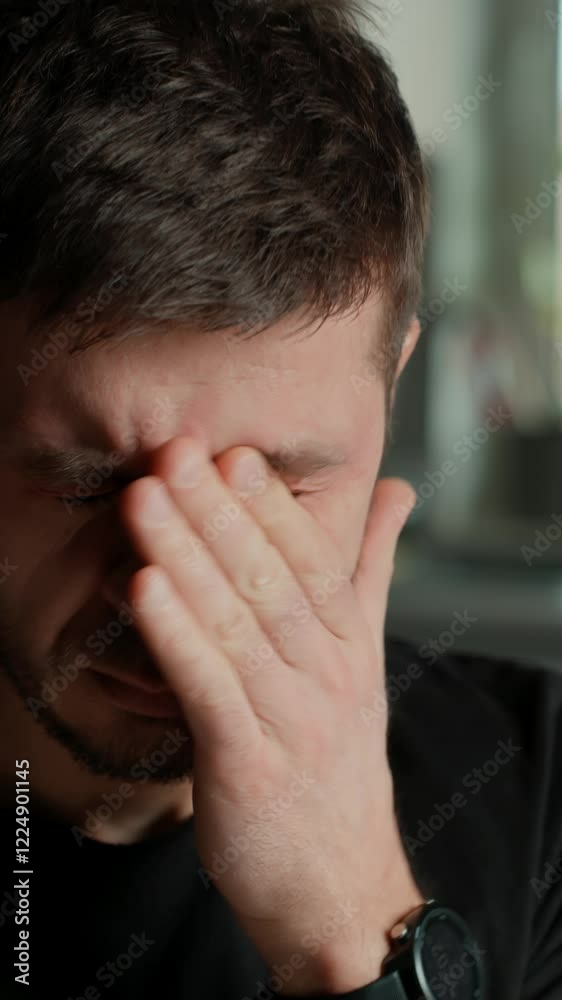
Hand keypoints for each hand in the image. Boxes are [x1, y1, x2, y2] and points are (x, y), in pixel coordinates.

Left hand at [119, 436, 423, 994]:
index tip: (231, 452)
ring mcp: (290, 720)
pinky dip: (176, 636)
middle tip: (176, 452)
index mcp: (350, 644)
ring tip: (145, 501)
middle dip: (218, 513)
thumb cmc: (337, 759)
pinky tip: (142, 588)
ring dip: (187, 557)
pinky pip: (208, 690)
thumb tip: (398, 491)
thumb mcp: (364, 658)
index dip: (271, 505)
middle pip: (269, 581)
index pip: (314, 561)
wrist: (340, 884)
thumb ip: (372, 570)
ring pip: (235, 625)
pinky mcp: (247, 767)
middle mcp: (326, 674)